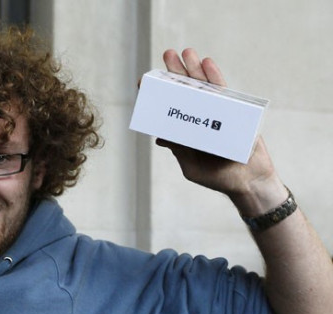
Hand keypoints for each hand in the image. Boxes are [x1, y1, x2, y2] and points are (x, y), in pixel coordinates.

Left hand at [157, 49, 285, 211]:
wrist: (249, 182)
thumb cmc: (218, 178)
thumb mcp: (192, 167)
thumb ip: (181, 151)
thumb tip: (161, 137)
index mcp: (185, 131)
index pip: (168, 109)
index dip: (158, 95)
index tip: (144, 81)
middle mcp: (198, 118)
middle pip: (184, 92)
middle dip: (175, 73)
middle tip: (167, 55)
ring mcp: (215, 113)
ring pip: (202, 87)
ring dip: (194, 69)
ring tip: (186, 52)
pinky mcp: (233, 111)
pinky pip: (222, 91)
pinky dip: (214, 77)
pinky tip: (207, 62)